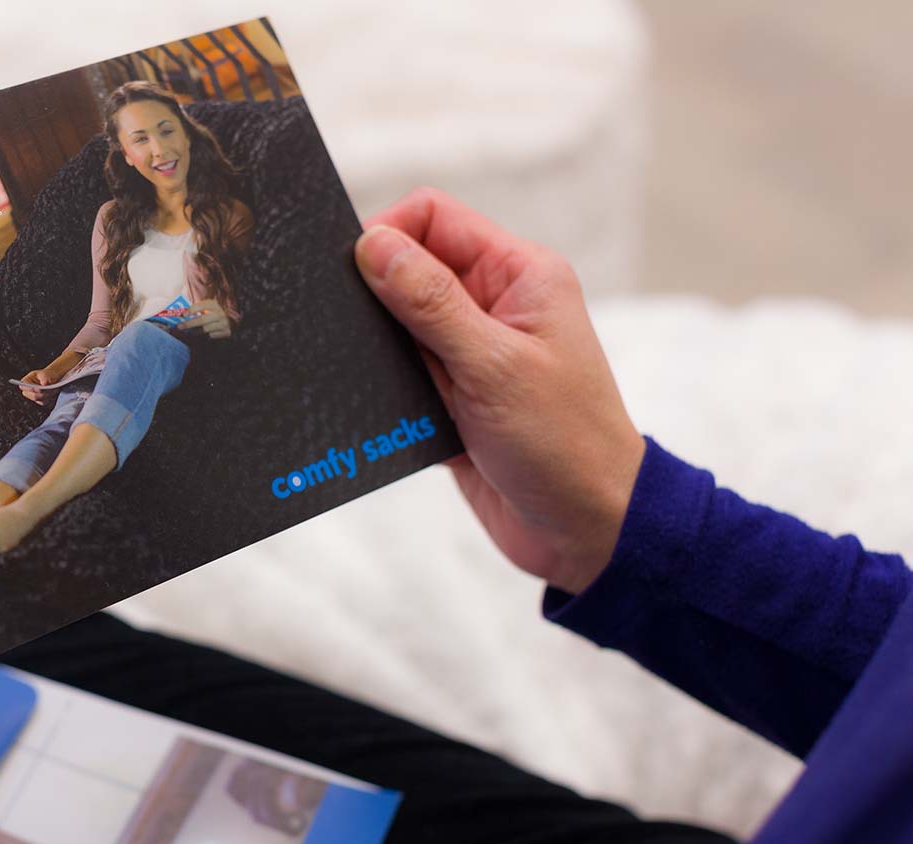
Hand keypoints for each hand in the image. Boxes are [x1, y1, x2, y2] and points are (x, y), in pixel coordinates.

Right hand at [18, 352, 82, 403]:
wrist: (54, 379)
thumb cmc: (48, 375)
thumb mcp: (45, 373)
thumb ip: (44, 377)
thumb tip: (44, 384)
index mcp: (26, 382)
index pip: (23, 387)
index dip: (30, 389)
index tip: (38, 388)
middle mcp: (28, 392)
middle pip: (34, 396)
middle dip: (43, 393)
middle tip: (51, 388)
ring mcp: (35, 398)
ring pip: (42, 401)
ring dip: (50, 395)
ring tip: (55, 389)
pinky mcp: (43, 403)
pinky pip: (48, 404)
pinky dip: (52, 399)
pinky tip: (55, 393)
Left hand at [179, 298, 230, 338]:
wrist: (232, 322)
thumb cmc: (215, 314)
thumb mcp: (208, 308)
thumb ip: (197, 309)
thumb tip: (182, 313)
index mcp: (214, 304)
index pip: (201, 306)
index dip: (192, 309)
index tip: (183, 314)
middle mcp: (219, 313)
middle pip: (202, 320)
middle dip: (189, 324)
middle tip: (180, 327)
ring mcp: (223, 323)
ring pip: (205, 329)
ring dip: (195, 331)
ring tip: (189, 331)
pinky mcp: (225, 332)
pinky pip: (211, 335)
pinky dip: (206, 335)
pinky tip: (205, 333)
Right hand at [354, 188, 644, 593]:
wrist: (587, 532)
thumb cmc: (564, 445)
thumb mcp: (494, 366)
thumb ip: (430, 302)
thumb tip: (373, 245)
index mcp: (518, 275)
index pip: (433, 218)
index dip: (386, 234)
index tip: (350, 274)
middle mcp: (493, 305)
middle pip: (408, 269)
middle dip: (372, 295)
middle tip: (349, 331)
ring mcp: (469, 354)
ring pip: (395, 327)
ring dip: (376, 350)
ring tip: (370, 378)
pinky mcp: (449, 399)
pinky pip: (397, 377)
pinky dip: (382, 390)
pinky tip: (373, 411)